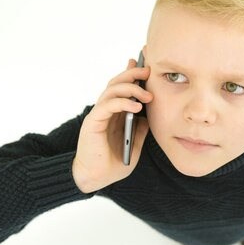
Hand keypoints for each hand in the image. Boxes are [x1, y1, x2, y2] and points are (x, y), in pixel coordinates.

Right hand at [72, 59, 152, 192]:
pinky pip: (107, 106)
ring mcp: (98, 115)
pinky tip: (137, 107)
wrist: (96, 179)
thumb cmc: (113, 164)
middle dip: (132, 74)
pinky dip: (122, 103)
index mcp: (114, 114)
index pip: (121, 88)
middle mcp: (105, 111)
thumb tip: (150, 115)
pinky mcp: (93, 122)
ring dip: (130, 89)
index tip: (144, 65)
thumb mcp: (134, 144)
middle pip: (116, 84)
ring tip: (147, 95)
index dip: (131, 74)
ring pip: (111, 91)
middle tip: (148, 72)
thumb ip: (141, 129)